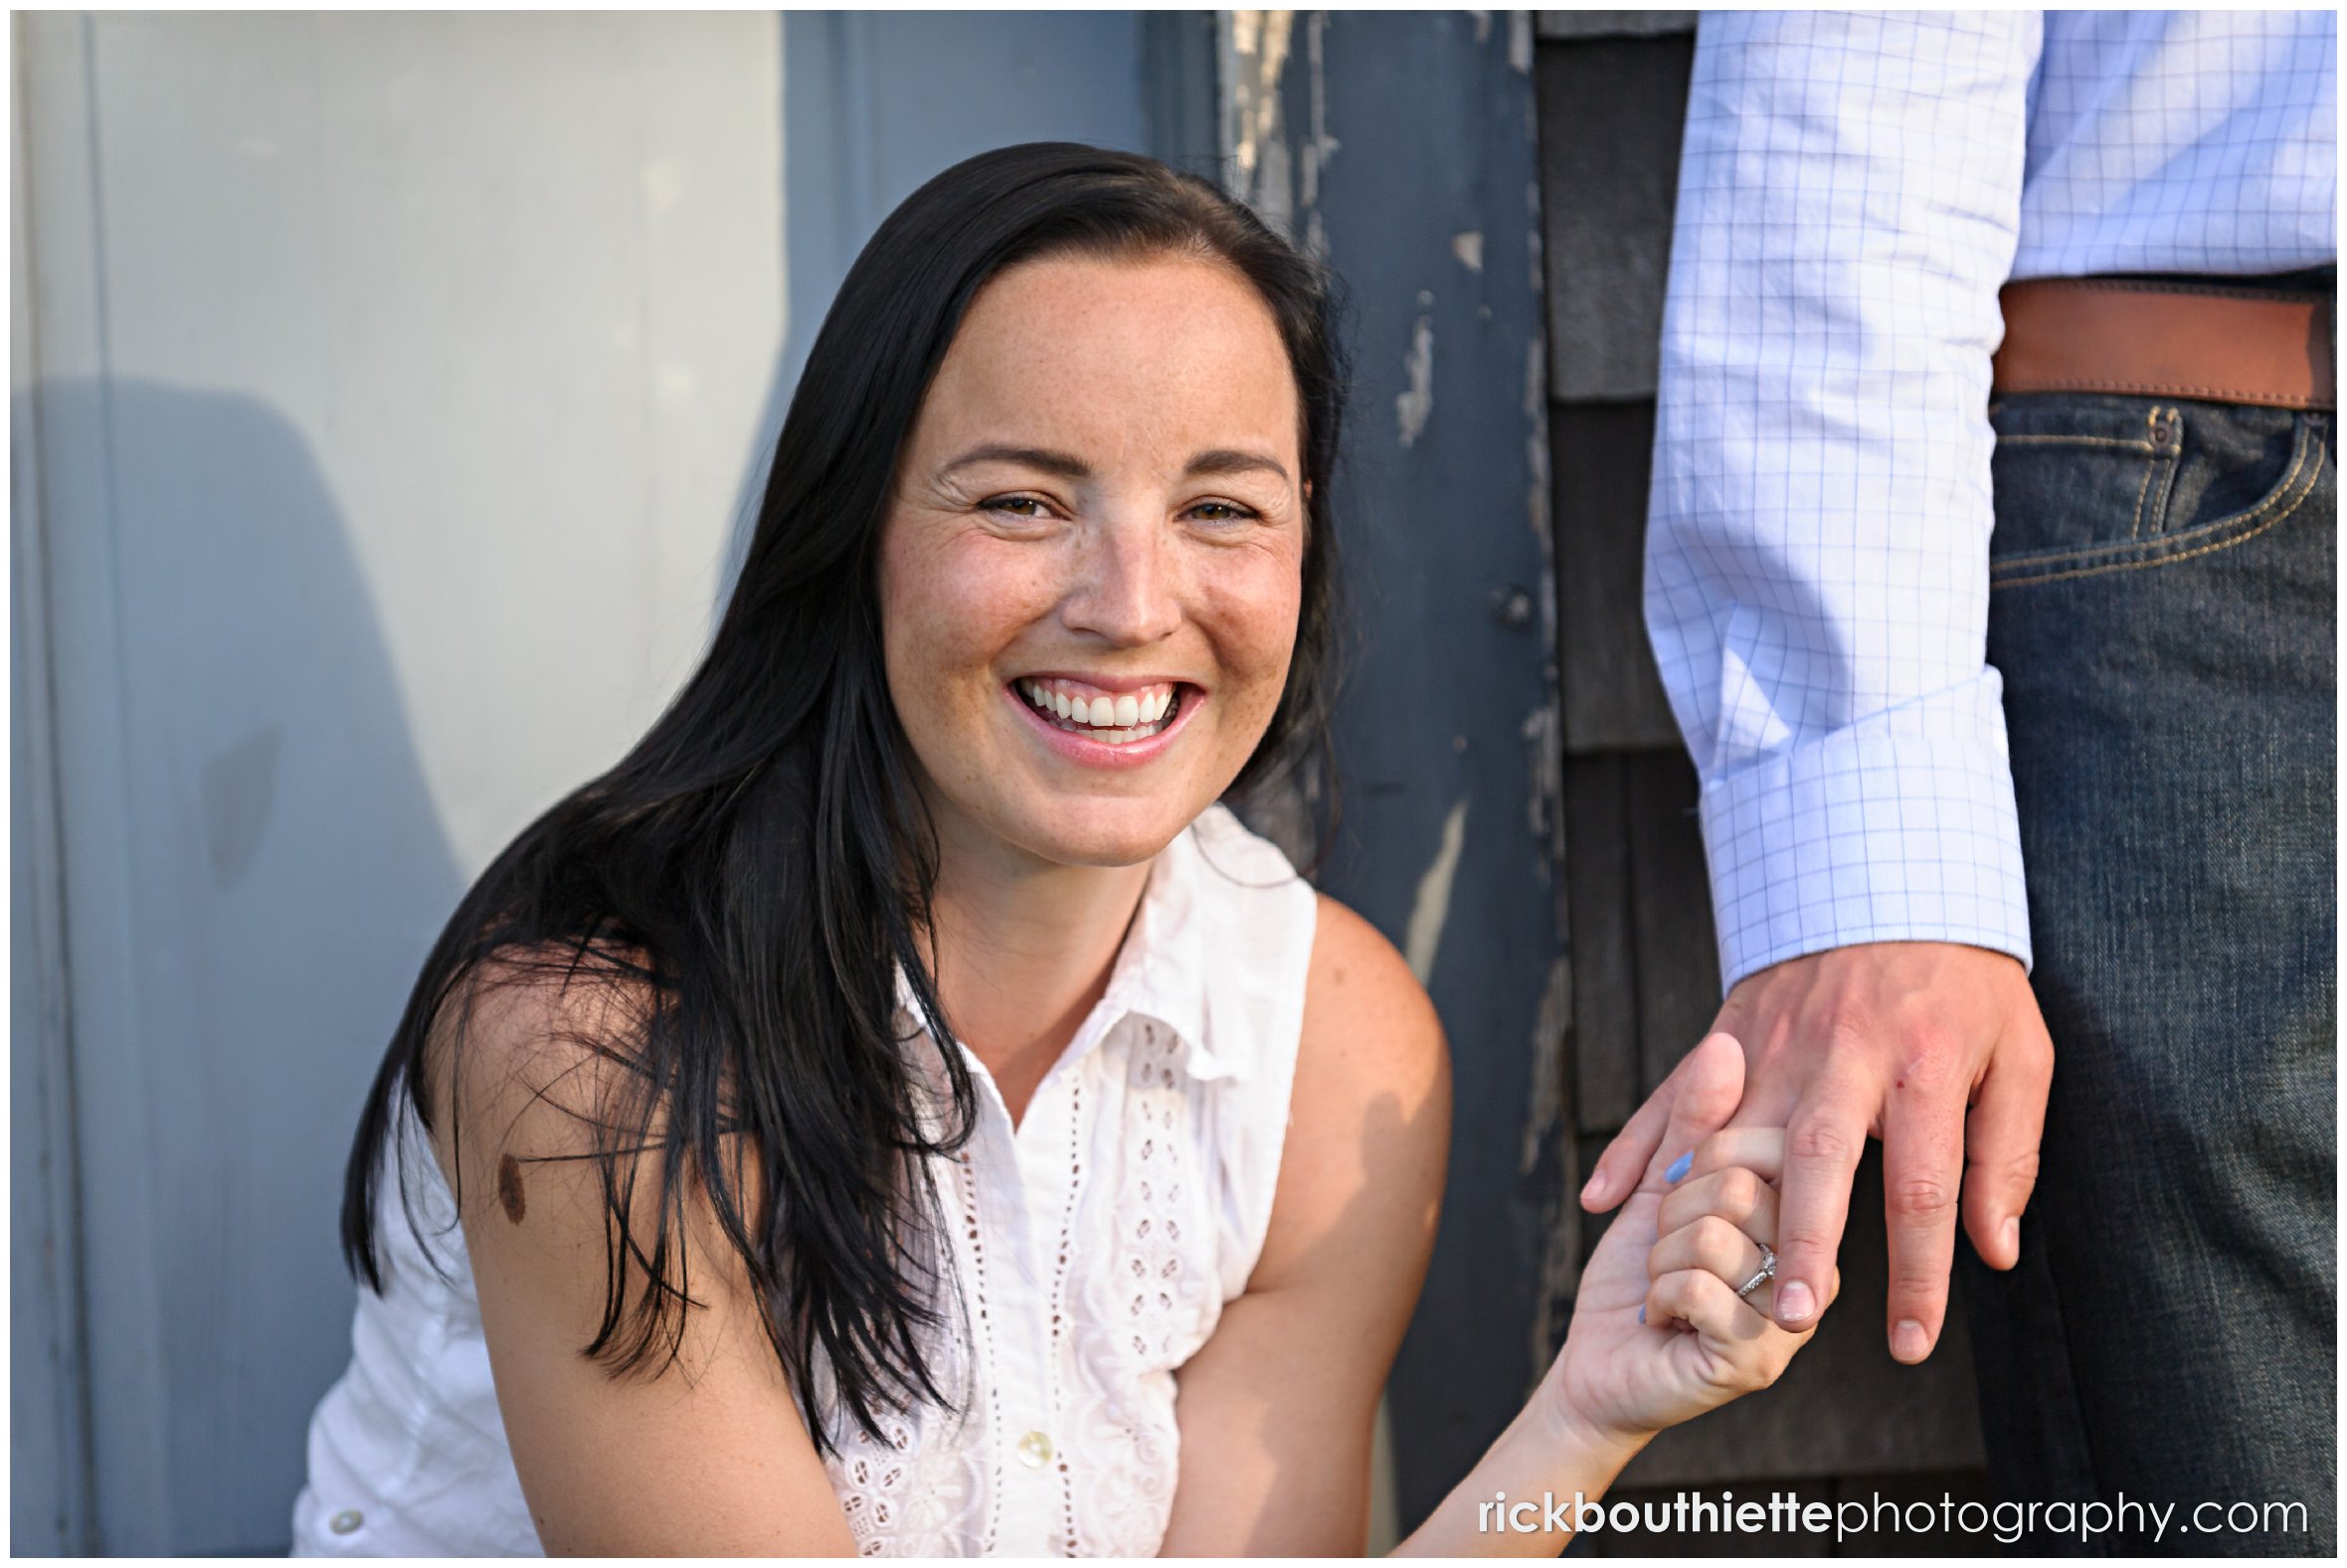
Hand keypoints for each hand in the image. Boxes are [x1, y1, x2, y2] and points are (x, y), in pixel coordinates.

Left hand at [1542, 1040, 1825, 1446]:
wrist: (1599, 1362)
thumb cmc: (1637, 1271)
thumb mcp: (1661, 1183)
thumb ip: (1693, 1118)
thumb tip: (1725, 1046)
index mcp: (1802, 1218)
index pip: (1765, 1149)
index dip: (1696, 1162)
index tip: (1679, 1198)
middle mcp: (1812, 1267)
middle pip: (1735, 1187)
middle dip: (1671, 1213)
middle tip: (1667, 1251)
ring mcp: (1790, 1317)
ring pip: (1713, 1237)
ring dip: (1660, 1261)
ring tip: (1667, 1289)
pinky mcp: (1758, 1359)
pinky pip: (1699, 1290)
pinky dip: (1657, 1299)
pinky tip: (1664, 1321)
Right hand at [1579, 941, 2052, 1363]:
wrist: (1888, 873)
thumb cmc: (1962, 980)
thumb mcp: (2018, 1054)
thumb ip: (2007, 1152)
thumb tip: (1994, 1249)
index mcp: (1918, 1065)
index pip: (1921, 1185)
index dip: (1918, 1273)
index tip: (1910, 1341)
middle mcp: (1841, 1055)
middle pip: (1817, 1161)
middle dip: (1805, 1245)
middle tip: (1793, 1316)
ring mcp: (1776, 1042)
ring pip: (1736, 1133)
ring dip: (1714, 1211)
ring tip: (1695, 1281)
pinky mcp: (1731, 1033)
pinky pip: (1676, 1096)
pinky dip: (1636, 1147)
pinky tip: (1608, 1200)